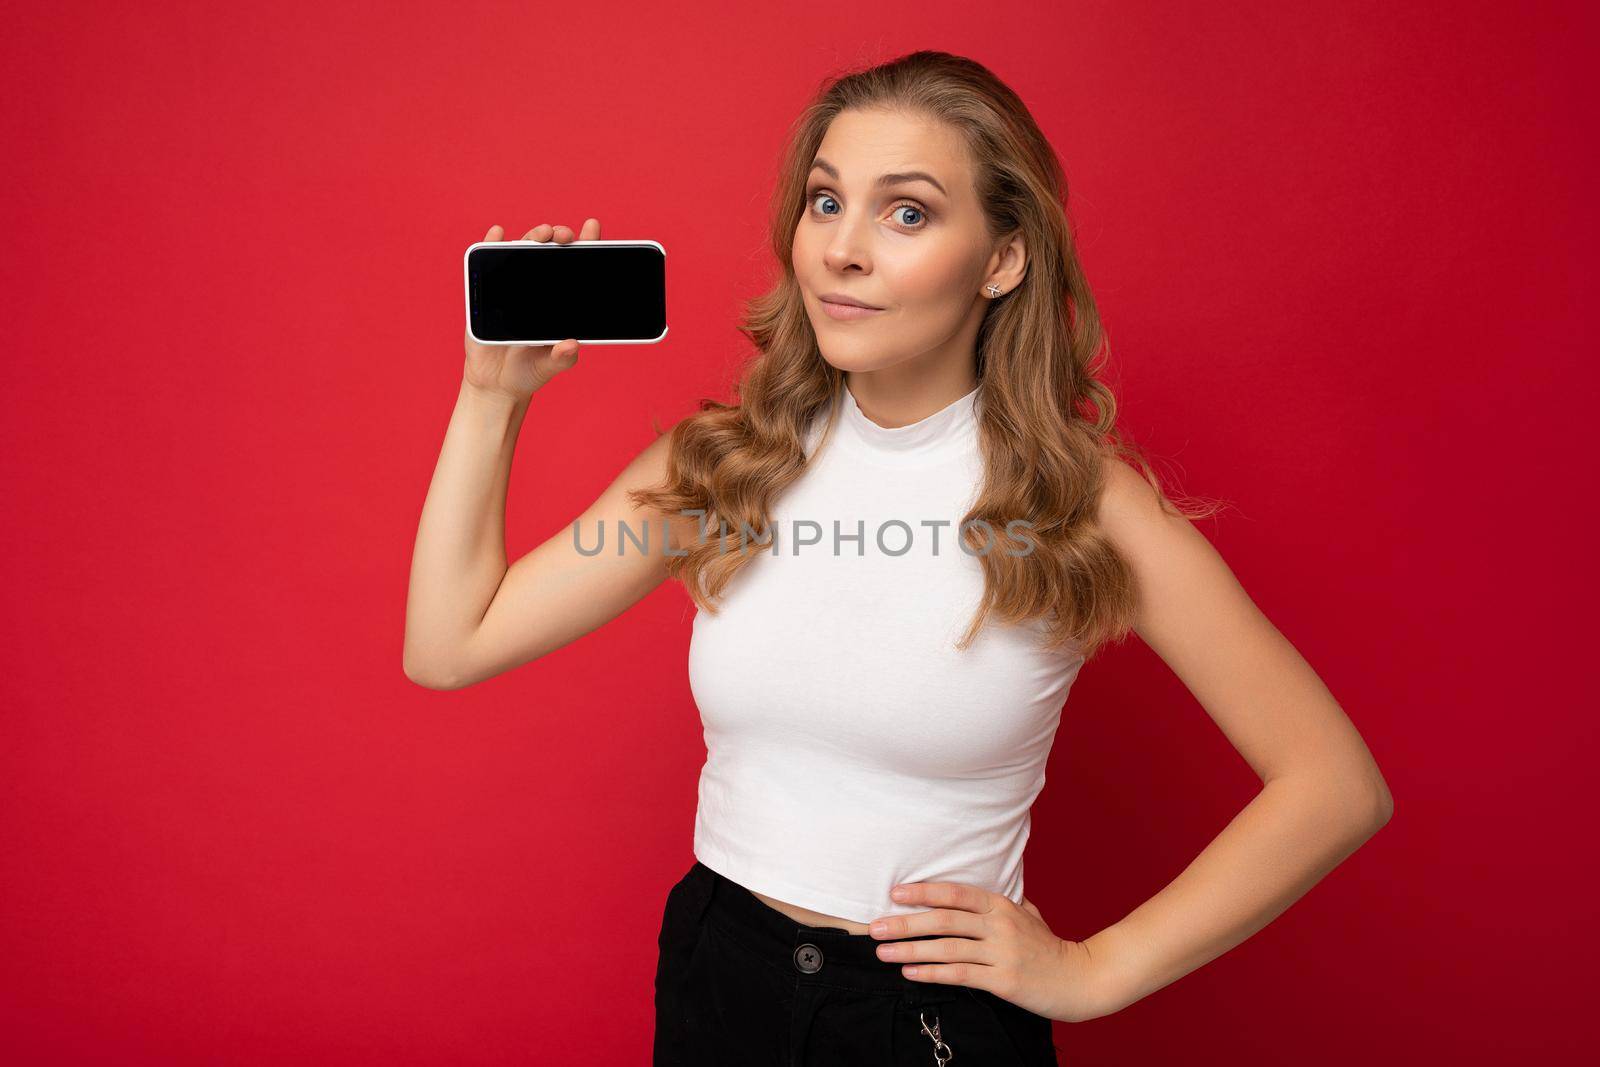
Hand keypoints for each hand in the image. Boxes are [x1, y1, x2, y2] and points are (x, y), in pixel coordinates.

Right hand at [462, 220, 597, 402]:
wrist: (495, 383)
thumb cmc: (528, 372)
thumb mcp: (550, 366)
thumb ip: (562, 358)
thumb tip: (572, 345)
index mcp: (560, 303)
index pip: (576, 268)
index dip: (587, 246)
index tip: (593, 227)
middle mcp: (539, 289)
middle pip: (551, 253)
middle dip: (559, 237)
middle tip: (564, 236)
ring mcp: (513, 286)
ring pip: (524, 252)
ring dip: (533, 237)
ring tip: (542, 233)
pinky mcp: (489, 291)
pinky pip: (489, 262)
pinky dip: (491, 244)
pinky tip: (498, 233)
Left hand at [867, 881, 1111, 1022]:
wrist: (1081, 978)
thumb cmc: (1049, 947)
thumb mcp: (1027, 915)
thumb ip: (1001, 904)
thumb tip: (974, 895)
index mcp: (1001, 904)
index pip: (955, 893)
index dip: (923, 892)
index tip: (894, 893)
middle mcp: (1000, 925)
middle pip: (944, 920)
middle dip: (905, 922)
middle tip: (875, 927)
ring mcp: (1002, 952)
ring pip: (947, 948)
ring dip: (910, 949)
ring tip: (883, 952)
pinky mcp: (1004, 980)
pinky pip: (959, 974)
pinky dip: (931, 972)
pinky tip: (910, 971)